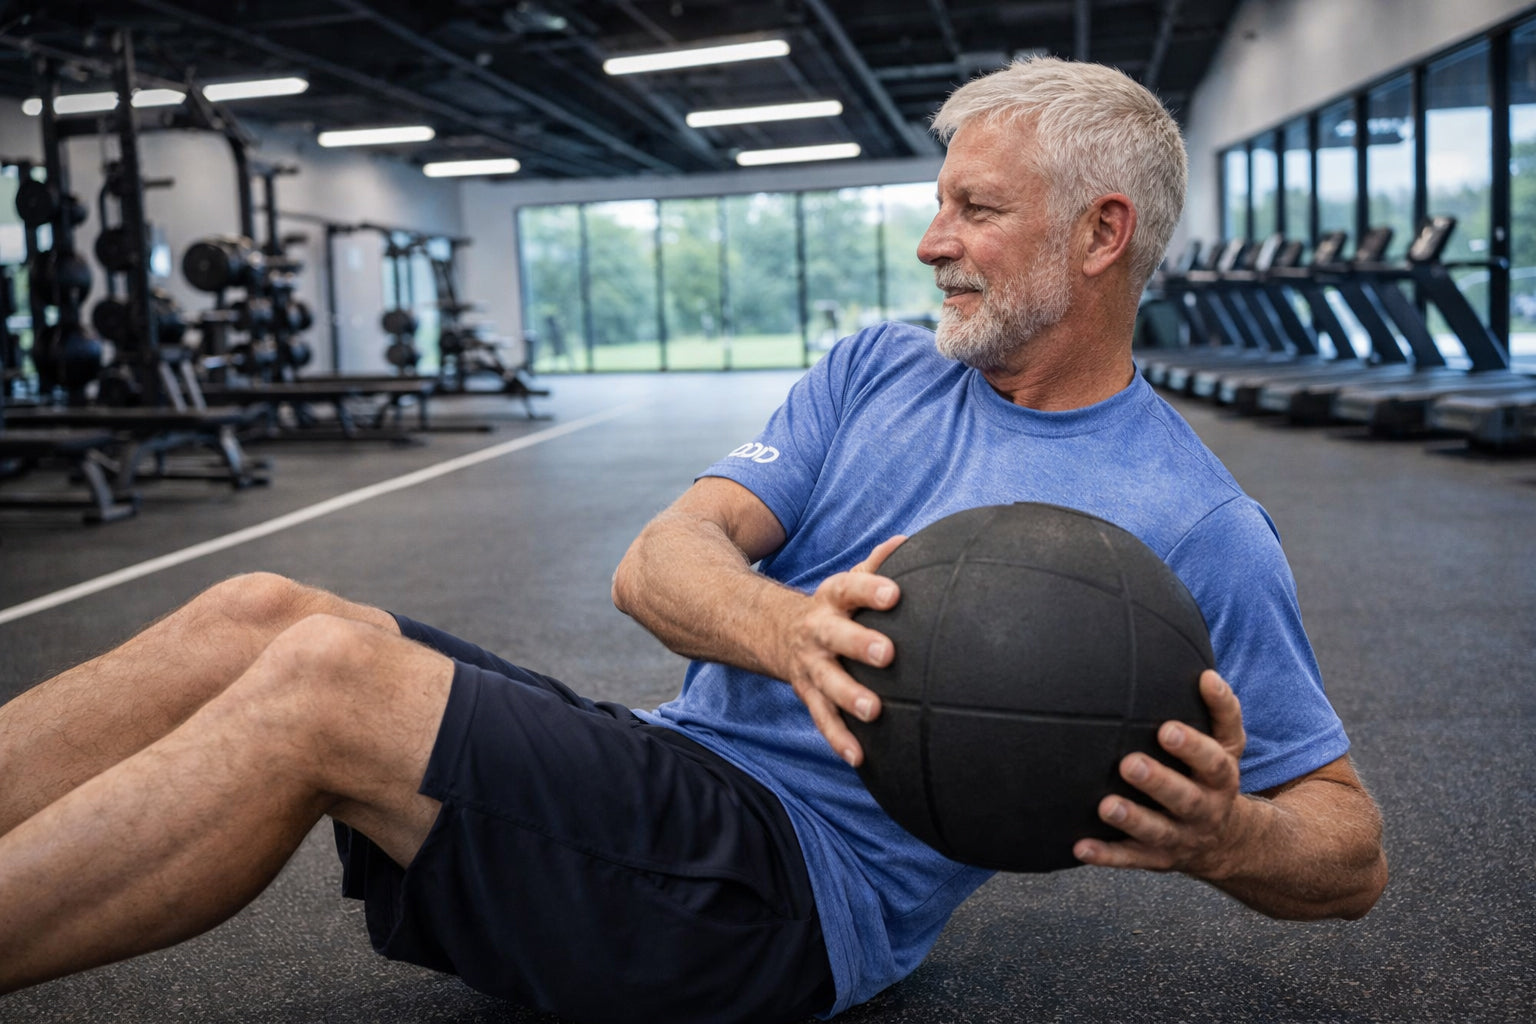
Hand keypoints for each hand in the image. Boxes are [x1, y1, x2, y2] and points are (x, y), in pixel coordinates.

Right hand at [781, 535, 905, 767]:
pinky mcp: (809, 695)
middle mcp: (818, 632)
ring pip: (828, 683)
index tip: (894, 593)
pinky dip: (839, 739)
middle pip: (836, 637)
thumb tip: (907, 541)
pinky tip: (859, 757)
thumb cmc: (833, 609)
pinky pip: (823, 719)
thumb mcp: (847, 584)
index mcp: (831, 601)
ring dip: (849, 697)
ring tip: (874, 711)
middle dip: (859, 644)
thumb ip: (875, 566)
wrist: (777, 634)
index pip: (849, 589)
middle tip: (887, 654)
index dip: (870, 589)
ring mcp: (811, 666)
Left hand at [1073, 670, 1256, 878]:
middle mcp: (1204, 810)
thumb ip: (1221, 710)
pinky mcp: (1156, 858)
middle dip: (1158, 782)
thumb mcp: (1228, 743)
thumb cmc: (1212, 773)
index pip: (1213, 762)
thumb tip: (1206, 674)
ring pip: (1157, 832)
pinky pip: (1130, 859)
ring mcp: (1180, 837)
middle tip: (1129, 763)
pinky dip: (1106, 855)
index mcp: (1221, 778)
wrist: (1225, 840)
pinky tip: (1080, 847)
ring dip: (1132, 819)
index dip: (1193, 747)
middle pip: (1185, 799)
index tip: (1166, 728)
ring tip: (1106, 806)